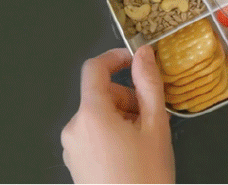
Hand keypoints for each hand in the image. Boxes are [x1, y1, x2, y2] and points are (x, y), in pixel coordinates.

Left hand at [61, 47, 174, 182]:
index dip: (115, 58)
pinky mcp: (74, 162)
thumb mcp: (156, 126)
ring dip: (121, 118)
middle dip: (126, 98)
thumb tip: (143, 54)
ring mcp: (71, 147)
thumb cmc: (146, 177)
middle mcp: (74, 128)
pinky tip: (131, 155)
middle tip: (151, 118)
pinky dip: (112, 135)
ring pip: (98, 116)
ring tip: (143, 142)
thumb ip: (149, 84)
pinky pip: (92, 135)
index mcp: (91, 114)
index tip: (135, 61)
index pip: (94, 69)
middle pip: (100, 95)